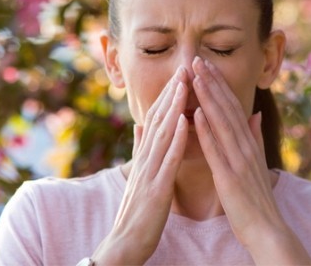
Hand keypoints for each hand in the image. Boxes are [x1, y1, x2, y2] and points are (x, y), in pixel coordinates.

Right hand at [92, 66, 189, 264]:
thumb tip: (140, 124)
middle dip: (172, 92)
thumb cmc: (137, 213)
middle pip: (159, 120)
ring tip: (185, 83)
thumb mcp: (139, 176)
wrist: (124, 244)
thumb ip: (140, 149)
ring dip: (174, 106)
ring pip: (162, 134)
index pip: (157, 120)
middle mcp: (145, 160)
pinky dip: (176, 138)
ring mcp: (149, 173)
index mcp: (145, 157)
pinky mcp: (156, 189)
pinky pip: (168, 160)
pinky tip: (185, 120)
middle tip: (185, 66)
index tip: (180, 73)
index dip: (168, 96)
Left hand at [191, 56, 310, 263]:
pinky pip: (216, 150)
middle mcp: (245, 147)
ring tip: (195, 76)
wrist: (266, 229)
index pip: (232, 107)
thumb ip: (256, 137)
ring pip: (221, 123)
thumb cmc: (257, 199)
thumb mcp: (257, 163)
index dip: (219, 85)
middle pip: (226, 108)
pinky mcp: (229, 177)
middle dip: (211, 82)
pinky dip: (206, 130)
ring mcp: (238, 160)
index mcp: (249, 143)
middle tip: (197, 59)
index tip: (207, 65)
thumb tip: (254, 114)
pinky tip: (196, 114)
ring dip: (207, 98)